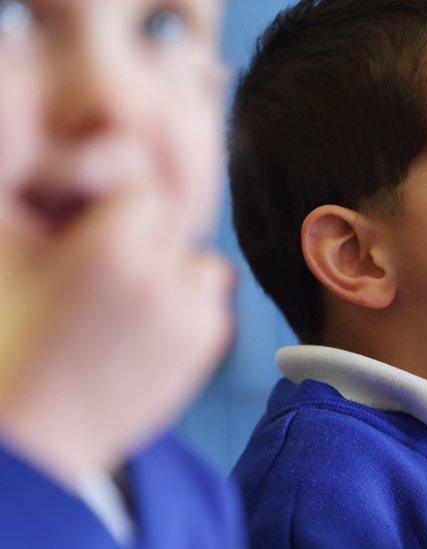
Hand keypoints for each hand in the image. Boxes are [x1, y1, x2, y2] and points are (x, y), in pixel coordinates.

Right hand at [0, 177, 232, 488]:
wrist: (38, 430)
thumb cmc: (11, 336)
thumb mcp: (12, 257)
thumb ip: (51, 196)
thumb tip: (92, 155)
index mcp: (109, 251)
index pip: (143, 188)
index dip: (117, 205)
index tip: (92, 229)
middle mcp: (160, 279)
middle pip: (176, 222)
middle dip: (146, 236)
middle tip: (108, 271)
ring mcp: (190, 313)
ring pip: (197, 260)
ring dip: (170, 270)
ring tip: (121, 305)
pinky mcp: (208, 343)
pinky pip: (207, 300)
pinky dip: (183, 308)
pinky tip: (139, 333)